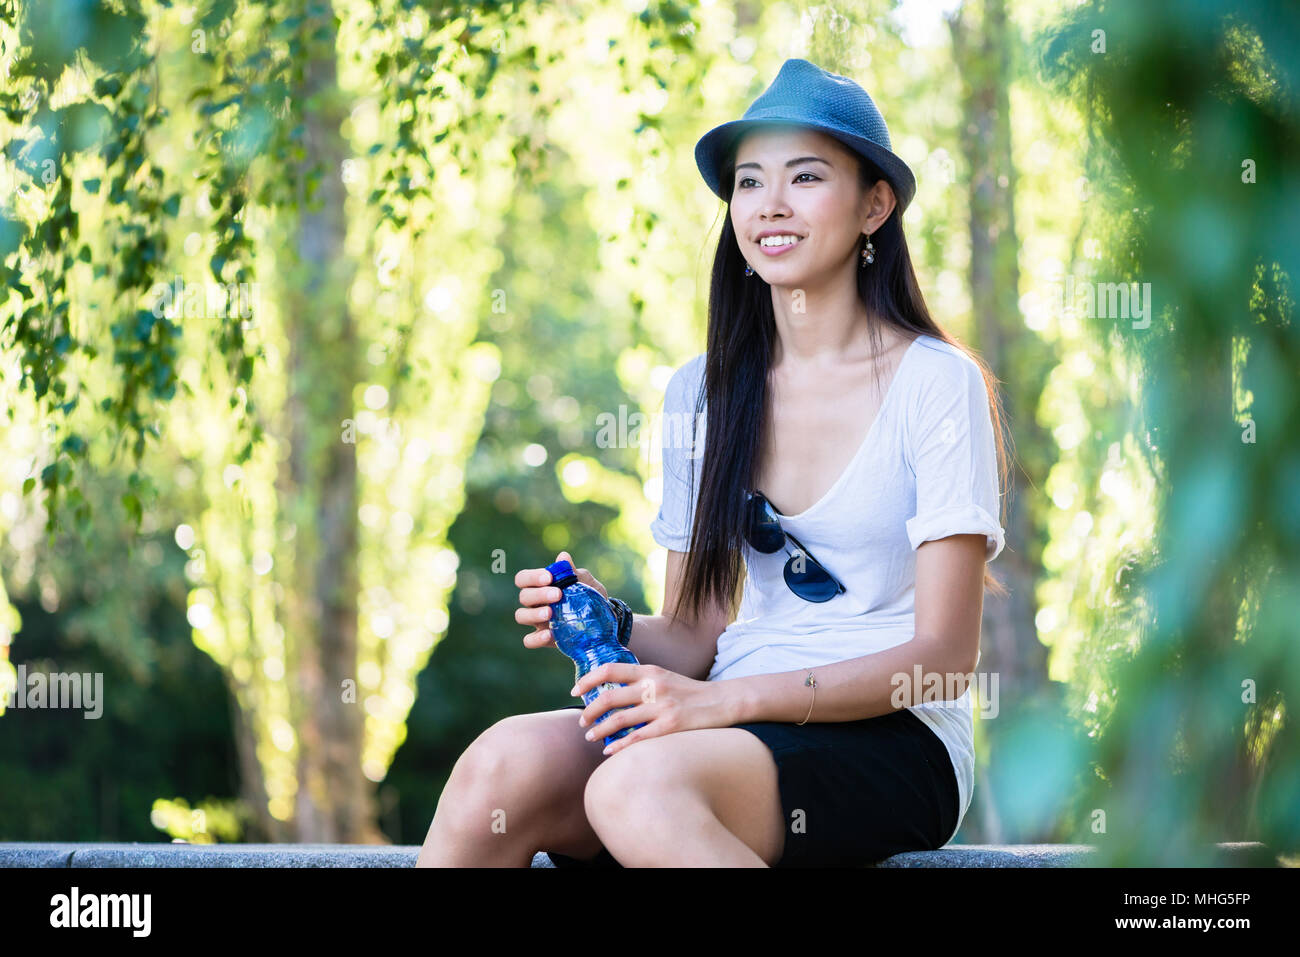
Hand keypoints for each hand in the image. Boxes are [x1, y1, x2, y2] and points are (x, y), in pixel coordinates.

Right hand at [514, 550, 608, 649]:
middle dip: (539, 594)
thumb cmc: (589, 595)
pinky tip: (549, 634)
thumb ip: (573, 572)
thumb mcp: (585, 582)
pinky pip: (529, 640)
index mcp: (540, 586)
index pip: (523, 578)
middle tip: (558, 595)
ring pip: (521, 616)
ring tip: (551, 613)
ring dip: (534, 614)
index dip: (532, 577)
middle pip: (524, 596)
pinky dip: (536, 638)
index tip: (549, 577)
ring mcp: (537, 621)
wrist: (604, 619)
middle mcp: (535, 602)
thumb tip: (563, 557)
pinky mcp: (544, 638)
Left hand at [573, 662, 733, 755]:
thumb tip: (609, 690)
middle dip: (590, 712)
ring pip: (619, 720)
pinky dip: (618, 746)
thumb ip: (640, 680)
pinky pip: (637, 739)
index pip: (610, 670)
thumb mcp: (663, 676)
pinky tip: (609, 751)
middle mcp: (653, 687)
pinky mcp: (670, 727)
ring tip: (590, 736)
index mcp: (649, 671)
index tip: (576, 691)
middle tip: (582, 721)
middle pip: (609, 698)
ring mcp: (662, 707)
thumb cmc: (688, 691)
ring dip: (599, 730)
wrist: (721, 701)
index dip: (588, 680)